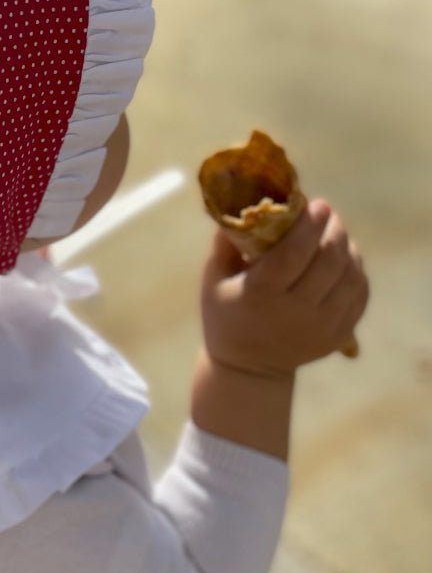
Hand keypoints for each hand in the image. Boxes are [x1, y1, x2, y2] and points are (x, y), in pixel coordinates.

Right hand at [200, 198, 369, 378]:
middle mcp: (296, 313)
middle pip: (329, 261)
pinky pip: (359, 295)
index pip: (294, 253)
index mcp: (262, 296)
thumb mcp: (213, 281)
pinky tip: (345, 259)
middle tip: (327, 215)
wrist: (248, 369)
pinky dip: (356, 271)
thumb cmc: (226, 316)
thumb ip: (225, 242)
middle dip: (333, 229)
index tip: (318, 204)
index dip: (310, 225)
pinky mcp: (338, 336)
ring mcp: (322, 327)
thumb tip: (239, 203)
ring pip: (350, 276)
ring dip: (348, 248)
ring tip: (336, 235)